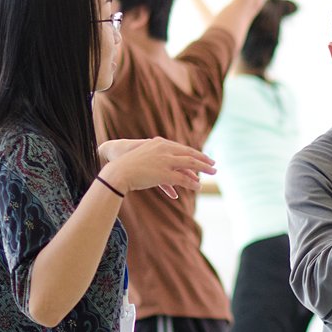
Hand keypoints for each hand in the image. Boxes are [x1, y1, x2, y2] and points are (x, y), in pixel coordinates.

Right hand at [98, 137, 216, 199]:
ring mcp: (164, 161)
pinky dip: (191, 183)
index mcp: (161, 143)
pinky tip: (197, 187)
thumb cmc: (129, 163)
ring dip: (202, 170)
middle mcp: (164, 150)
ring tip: (211, 175)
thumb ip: (159, 157)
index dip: (196, 154)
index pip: (184, 149)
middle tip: (215, 166)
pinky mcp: (162, 173)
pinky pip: (181, 179)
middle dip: (204, 161)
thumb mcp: (146, 156)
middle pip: (189, 155)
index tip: (206, 158)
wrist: (116, 169)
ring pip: (189, 165)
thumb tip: (166, 165)